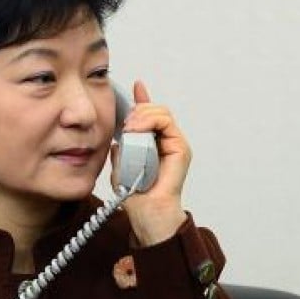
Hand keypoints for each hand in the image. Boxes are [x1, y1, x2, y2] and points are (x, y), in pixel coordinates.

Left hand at [111, 79, 189, 244]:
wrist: (147, 211)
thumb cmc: (135, 195)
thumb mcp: (120, 164)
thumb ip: (121, 148)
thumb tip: (118, 136)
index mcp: (153, 143)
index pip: (150, 116)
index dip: (142, 100)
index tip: (136, 86)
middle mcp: (167, 142)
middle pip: (154, 110)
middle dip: (138, 110)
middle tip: (124, 123)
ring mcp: (175, 144)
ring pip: (161, 112)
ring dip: (142, 115)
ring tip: (130, 128)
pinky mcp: (181, 148)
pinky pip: (166, 123)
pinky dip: (150, 121)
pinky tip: (137, 129)